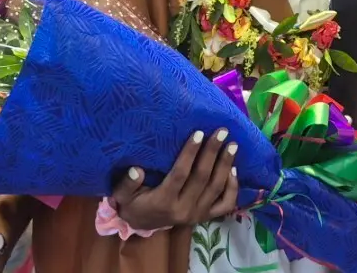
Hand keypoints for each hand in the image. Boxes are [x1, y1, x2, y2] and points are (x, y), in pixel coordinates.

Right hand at [111, 129, 238, 229]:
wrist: (142, 224)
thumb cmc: (133, 202)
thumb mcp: (122, 195)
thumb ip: (127, 184)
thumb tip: (136, 170)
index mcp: (163, 202)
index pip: (180, 174)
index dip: (190, 153)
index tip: (199, 133)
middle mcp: (183, 210)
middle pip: (202, 178)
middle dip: (213, 153)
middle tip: (222, 132)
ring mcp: (197, 215)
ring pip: (216, 189)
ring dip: (226, 165)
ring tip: (233, 145)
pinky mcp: (205, 217)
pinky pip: (225, 204)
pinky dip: (232, 188)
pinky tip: (234, 170)